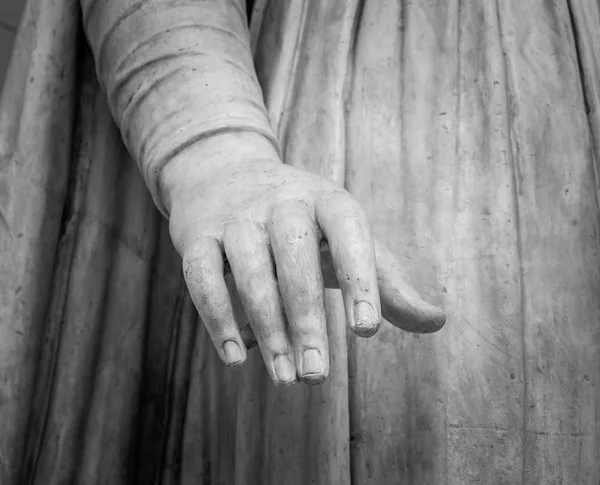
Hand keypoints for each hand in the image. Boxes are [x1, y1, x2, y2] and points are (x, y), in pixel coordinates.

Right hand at [163, 132, 445, 385]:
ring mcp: (237, 218)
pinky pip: (202, 276)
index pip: (349, 233)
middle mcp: (281, 202)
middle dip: (307, 320)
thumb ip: (386, 282)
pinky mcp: (197, 237)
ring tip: (285, 379)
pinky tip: (236, 358)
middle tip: (317, 377)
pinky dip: (217, 317)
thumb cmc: (302, 223)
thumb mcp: (346, 240)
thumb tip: (438, 321)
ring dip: (267, 328)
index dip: (359, 279)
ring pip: (249, 271)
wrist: (226, 175)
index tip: (366, 332)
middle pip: (294, 258)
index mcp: (326, 200)